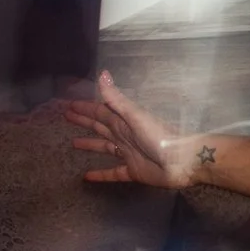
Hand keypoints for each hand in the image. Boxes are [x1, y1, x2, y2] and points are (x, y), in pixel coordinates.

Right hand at [66, 72, 196, 189]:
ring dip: (90, 144)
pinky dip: (100, 174)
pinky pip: (113, 173)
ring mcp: (129, 153)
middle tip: (66, 117)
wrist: (183, 161)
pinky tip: (86, 177)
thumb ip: (118, 99)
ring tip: (72, 143)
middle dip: (85, 121)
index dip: (85, 108)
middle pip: (100, 126)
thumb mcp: (136, 115)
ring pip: (104, 147)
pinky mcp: (133, 171)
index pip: (101, 111)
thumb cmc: (160, 136)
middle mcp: (125, 135)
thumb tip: (102, 73)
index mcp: (125, 121)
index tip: (68, 105)